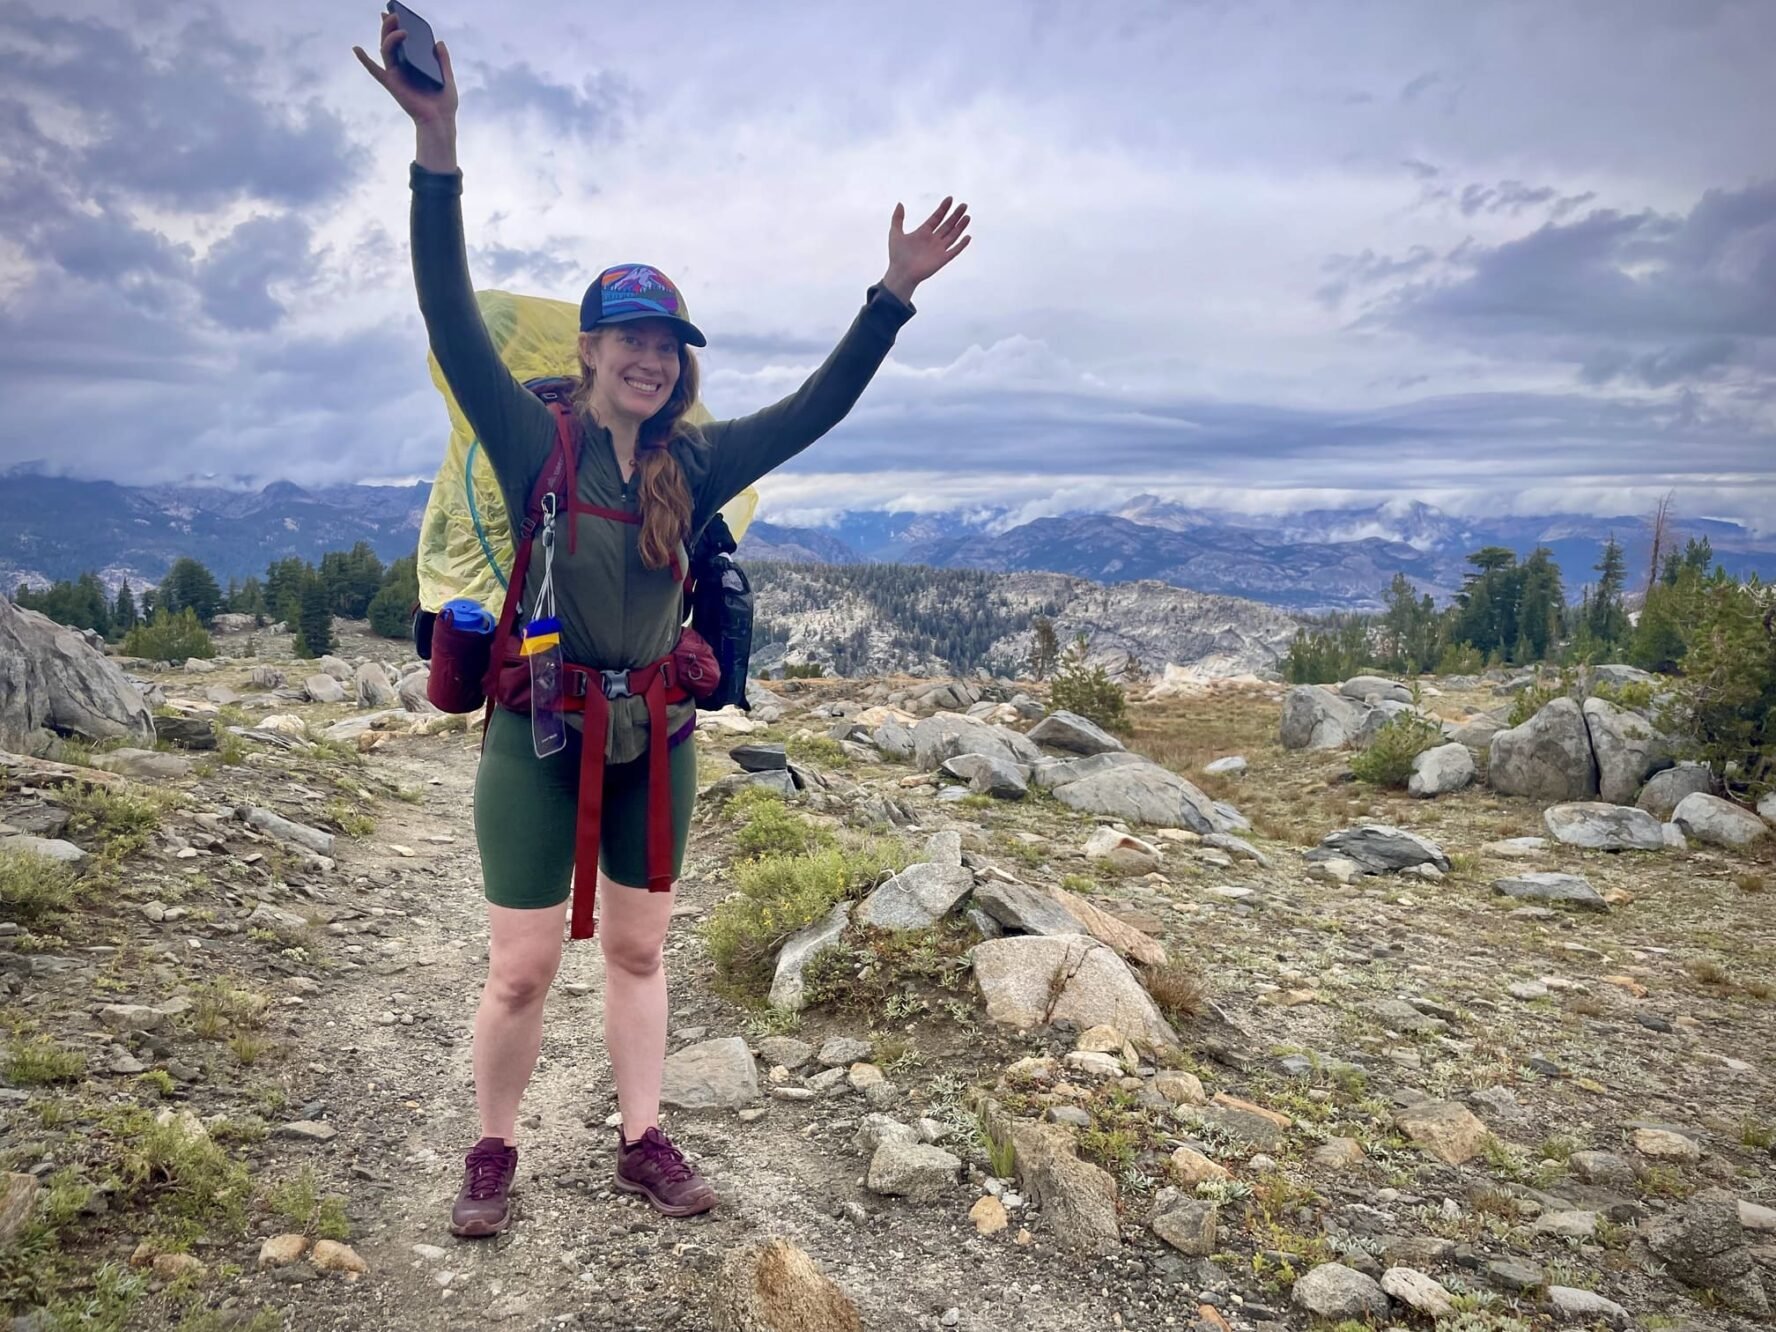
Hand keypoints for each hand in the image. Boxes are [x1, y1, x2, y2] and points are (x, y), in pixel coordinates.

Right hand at [353, 10, 457, 127]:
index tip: (396, 12)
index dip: (398, 27)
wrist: (441, 121)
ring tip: (394, 23)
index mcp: (415, 65)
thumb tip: (438, 42)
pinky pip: (375, 70)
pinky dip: (364, 60)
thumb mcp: (447, 77)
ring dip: (388, 35)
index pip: (404, 43)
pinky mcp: (392, 83)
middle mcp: (403, 68)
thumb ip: (442, 60)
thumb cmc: (444, 104)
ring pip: (386, 49)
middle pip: (392, 42)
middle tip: (393, 14)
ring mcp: (396, 75)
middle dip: (390, 26)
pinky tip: (356, 48)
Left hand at [881, 197, 971, 303]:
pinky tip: (968, 236)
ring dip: (960, 226)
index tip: (950, 199)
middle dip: (955, 215)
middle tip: (964, 205)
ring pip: (953, 235)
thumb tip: (900, 203)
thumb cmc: (897, 256)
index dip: (943, 208)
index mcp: (923, 232)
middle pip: (947, 224)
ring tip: (967, 216)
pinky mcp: (942, 259)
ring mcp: (938, 249)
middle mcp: (933, 240)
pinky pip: (954, 251)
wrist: (901, 273)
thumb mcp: (895, 233)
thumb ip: (897, 218)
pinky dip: (961, 244)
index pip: (936, 218)